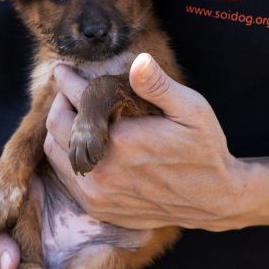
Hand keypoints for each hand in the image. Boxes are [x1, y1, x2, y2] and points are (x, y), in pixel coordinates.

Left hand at [43, 53, 252, 231]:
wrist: (214, 200)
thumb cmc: (205, 150)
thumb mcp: (192, 111)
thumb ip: (159, 86)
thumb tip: (137, 61)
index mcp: (122, 140)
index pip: (77, 100)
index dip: (66, 80)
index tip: (63, 70)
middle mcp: (103, 169)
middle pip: (57, 124)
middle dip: (60, 101)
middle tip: (68, 91)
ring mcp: (97, 193)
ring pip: (55, 151)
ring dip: (60, 129)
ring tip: (74, 114)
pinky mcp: (97, 208)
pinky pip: (65, 176)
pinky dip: (66, 155)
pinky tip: (82, 143)